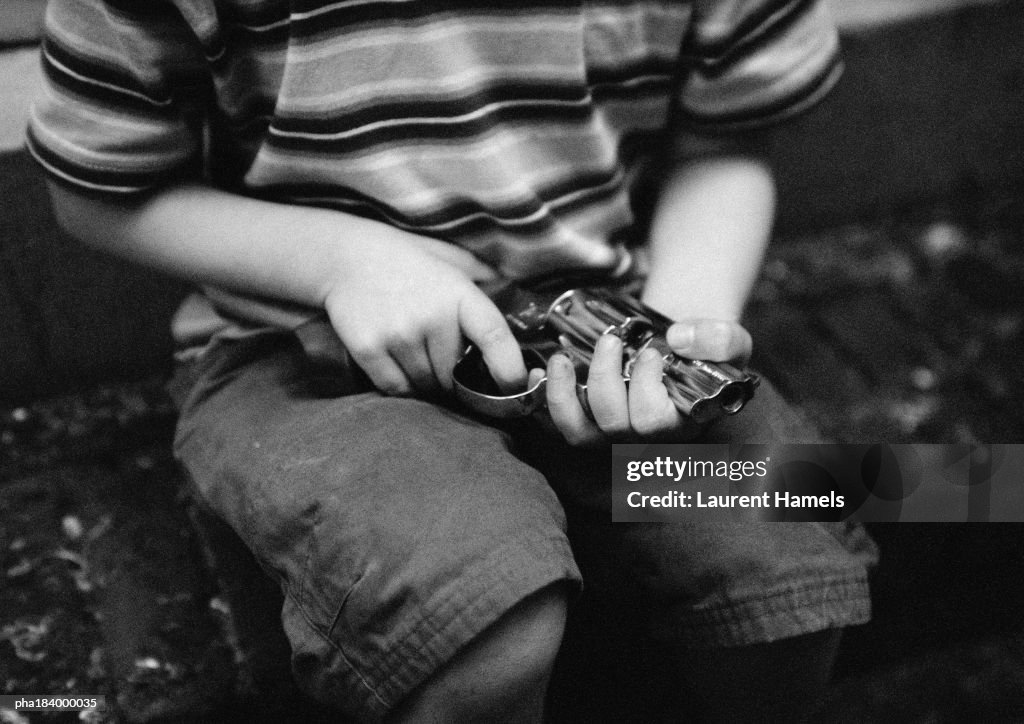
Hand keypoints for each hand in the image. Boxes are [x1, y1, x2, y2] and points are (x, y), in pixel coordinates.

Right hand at [321, 234, 524, 396]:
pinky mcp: (369, 348)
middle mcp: (432, 316)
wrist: (346, 256)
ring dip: (426, 381)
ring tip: (416, 354)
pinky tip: (398, 363)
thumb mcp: (453, 260)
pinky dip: (401, 386)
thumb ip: (486, 280)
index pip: (496, 339)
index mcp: (460, 294)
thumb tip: (520, 302)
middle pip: (455, 375)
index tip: (513, 387)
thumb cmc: (408, 260)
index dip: (510, 371)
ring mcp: (399, 334)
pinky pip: (397, 388)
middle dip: (454, 376)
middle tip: (442, 358)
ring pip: (426, 385)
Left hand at [544, 318, 751, 445]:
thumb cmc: (704, 350)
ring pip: (579, 434)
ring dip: (564, 395)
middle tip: (610, 340)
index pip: (655, 423)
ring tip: (563, 358)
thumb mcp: (729, 340)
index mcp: (681, 426)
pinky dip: (544, 400)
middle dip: (606, 379)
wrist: (679, 348)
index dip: (647, 388)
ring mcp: (611, 435)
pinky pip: (557, 425)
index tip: (652, 352)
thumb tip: (679, 338)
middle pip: (615, 425)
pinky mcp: (586, 423)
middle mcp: (643, 439)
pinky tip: (539, 372)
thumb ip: (719, 338)